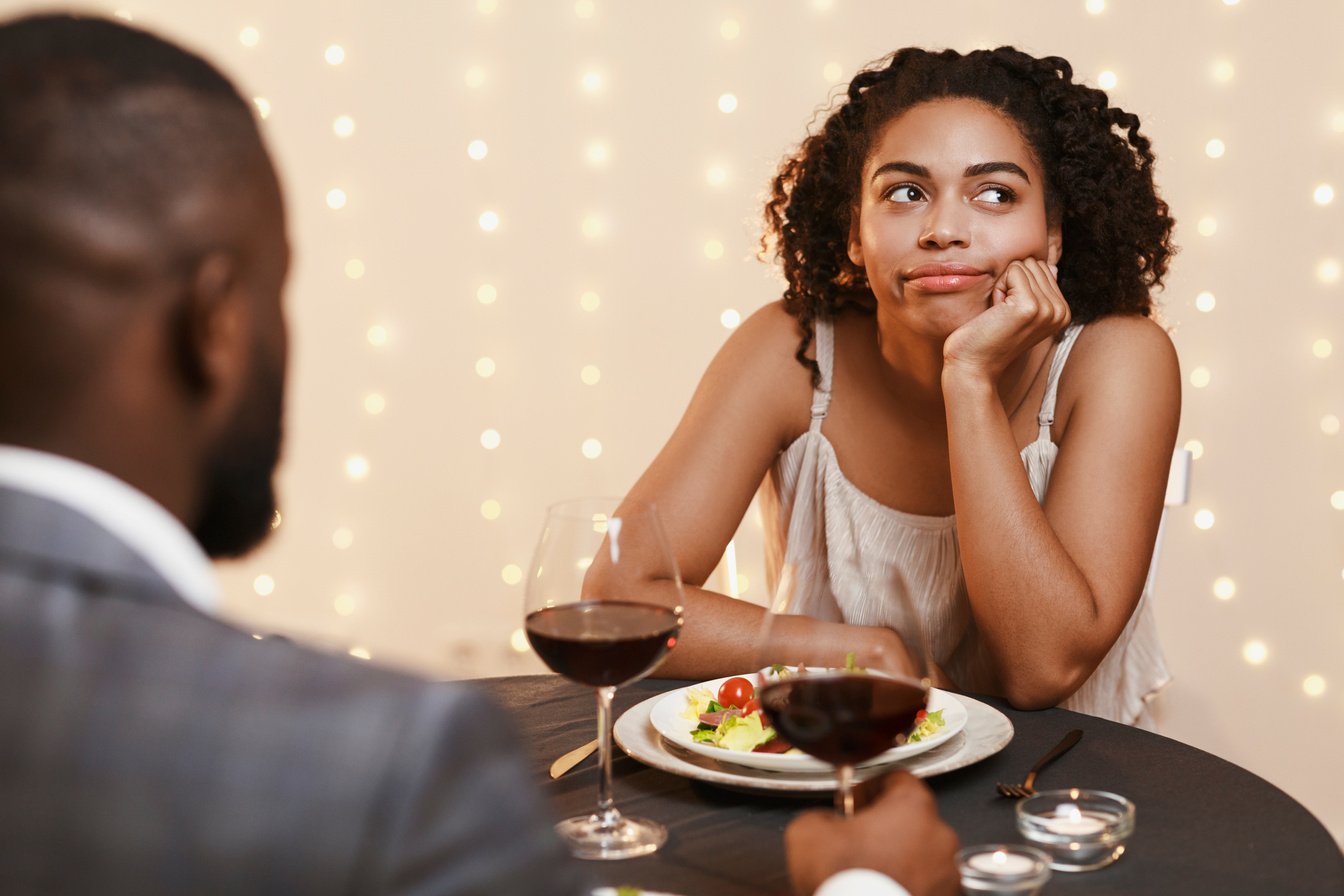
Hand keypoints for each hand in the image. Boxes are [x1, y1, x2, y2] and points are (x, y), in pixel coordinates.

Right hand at [785, 772, 960, 895]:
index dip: (868, 788)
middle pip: (911, 817)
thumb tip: (825, 822)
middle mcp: (939, 836)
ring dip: (898, 856)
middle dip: (884, 827)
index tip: (853, 802)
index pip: (896, 778)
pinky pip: (926, 882)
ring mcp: (946, 872)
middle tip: (856, 840)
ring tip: (867, 871)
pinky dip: (907, 882)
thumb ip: (821, 813)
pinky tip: (880, 889)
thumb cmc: (846, 883)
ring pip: (921, 853)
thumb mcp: (807, 831)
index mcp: (913, 805)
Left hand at [942, 258, 1068, 382]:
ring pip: (1023, 266)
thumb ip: (1039, 289)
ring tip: (1000, 314)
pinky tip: (996, 311)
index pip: (1042, 267)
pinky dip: (998, 288)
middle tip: (1003, 313)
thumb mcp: (1020, 311)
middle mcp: (1061, 311)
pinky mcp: (1030, 306)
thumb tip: (1052, 266)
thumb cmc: (989, 337)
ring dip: (1004, 285)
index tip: (1010, 312)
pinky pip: (1013, 271)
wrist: (973, 366)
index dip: (1018, 285)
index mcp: (1062, 311)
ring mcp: (1048, 309)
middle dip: (1012, 283)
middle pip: (1034, 264)